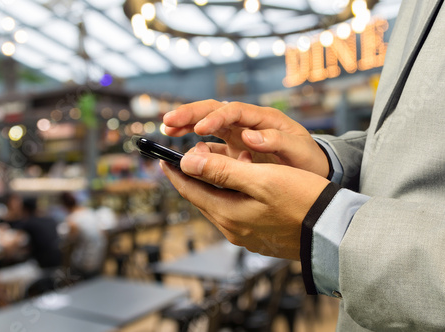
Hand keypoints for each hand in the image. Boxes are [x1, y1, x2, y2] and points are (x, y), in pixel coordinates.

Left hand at [160, 151, 329, 259]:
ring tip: (231, 161)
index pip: (190, 190)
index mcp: (227, 214)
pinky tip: (247, 183)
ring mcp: (245, 235)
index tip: (164, 158)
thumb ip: (221, 171)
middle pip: (203, 197)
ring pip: (219, 203)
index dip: (175, 172)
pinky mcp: (259, 236)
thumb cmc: (301, 201)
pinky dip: (234, 193)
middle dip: (197, 174)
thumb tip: (187, 163)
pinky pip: (235, 211)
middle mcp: (231, 229)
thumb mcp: (261, 179)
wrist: (333, 232)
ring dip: (218, 182)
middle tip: (196, 153)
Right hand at [163, 100, 329, 177]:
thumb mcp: (298, 150)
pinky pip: (211, 145)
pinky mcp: (234, 150)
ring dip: (187, 125)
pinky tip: (183, 153)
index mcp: (263, 119)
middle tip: (169, 121)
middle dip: (190, 114)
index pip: (233, 111)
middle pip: (214, 110)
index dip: (215, 118)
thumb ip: (277, 141)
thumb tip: (249, 137)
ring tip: (168, 129)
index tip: (199, 129)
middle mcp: (247, 123)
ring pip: (207, 125)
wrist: (313, 171)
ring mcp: (238, 136)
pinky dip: (196, 146)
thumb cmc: (308, 160)